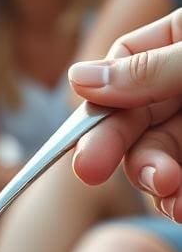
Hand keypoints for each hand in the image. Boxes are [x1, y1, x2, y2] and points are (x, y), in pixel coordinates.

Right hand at [69, 10, 181, 220]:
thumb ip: (152, 68)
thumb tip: (80, 79)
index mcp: (180, 42)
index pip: (122, 67)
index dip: (99, 102)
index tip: (84, 130)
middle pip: (132, 121)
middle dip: (116, 150)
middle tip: (89, 172)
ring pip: (158, 158)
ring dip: (152, 182)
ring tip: (170, 197)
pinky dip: (177, 200)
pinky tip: (180, 208)